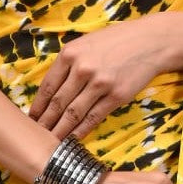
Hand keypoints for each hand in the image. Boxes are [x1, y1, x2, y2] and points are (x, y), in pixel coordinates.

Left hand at [27, 12, 182, 139]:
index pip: (47, 86)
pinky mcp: (116, 96)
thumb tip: (53, 87)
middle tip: (36, 135)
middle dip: (45, 122)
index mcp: (70, 54)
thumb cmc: (117, 41)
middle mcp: (82, 69)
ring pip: (73, 113)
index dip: (38, 106)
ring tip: (51, 142)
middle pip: (57, 102)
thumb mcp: (87, 43)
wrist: (151, 42)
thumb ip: (69, 62)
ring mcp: (99, 83)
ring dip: (60, 130)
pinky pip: (93, 118)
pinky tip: (73, 139)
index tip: (31, 118)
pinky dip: (81, 131)